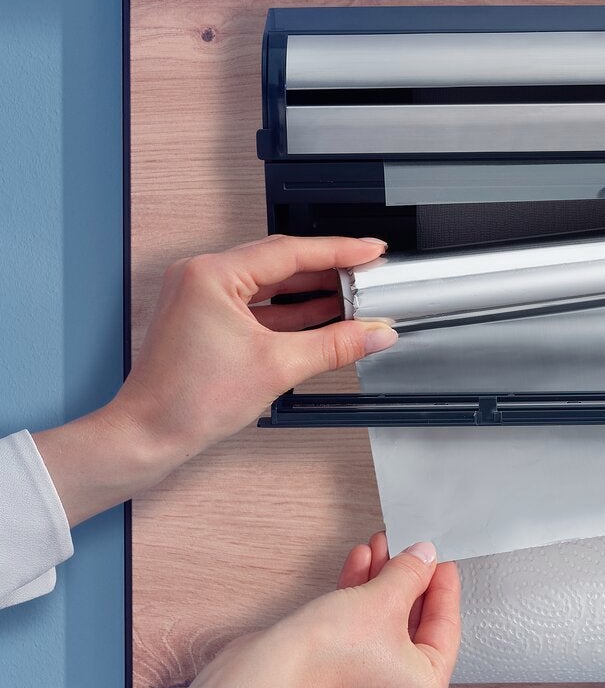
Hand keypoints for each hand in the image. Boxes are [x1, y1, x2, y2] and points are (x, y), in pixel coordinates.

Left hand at [33, 234, 397, 524]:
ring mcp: (201, 297)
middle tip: (368, 274)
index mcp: (212, 274)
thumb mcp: (278, 367)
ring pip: (270, 284)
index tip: (371, 250)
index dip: (339, 251)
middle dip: (328, 270)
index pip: (290, 252)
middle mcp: (202, 277)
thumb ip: (336, 345)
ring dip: (311, 292)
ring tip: (353, 295)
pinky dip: (289, 311)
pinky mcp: (205, 318)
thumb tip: (376, 333)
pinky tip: (322, 316)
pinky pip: (257, 304)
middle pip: (281, 262)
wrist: (146, 437)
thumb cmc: (186, 402)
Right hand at [191, 532, 460, 687]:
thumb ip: (411, 574)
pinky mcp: (335, 683)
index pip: (446, 630)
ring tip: (377, 546)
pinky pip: (359, 637)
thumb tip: (425, 556)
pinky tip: (358, 562)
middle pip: (413, 627)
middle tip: (408, 549)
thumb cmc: (326, 655)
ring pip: (383, 628)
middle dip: (405, 580)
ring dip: (379, 584)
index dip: (443, 588)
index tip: (441, 560)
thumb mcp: (383, 599)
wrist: (259, 679)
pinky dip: (358, 602)